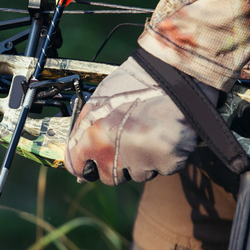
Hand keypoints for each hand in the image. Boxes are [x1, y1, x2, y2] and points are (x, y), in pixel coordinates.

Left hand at [64, 55, 203, 184]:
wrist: (171, 72)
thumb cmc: (134, 83)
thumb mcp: (99, 101)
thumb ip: (87, 128)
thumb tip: (80, 149)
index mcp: (90, 138)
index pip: (78, 167)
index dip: (85, 165)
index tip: (90, 162)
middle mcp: (111, 154)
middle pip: (109, 177)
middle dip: (117, 165)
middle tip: (129, 142)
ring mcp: (140, 162)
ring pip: (139, 173)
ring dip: (144, 160)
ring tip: (151, 131)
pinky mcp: (167, 162)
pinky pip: (165, 167)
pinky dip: (167, 155)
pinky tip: (168, 132)